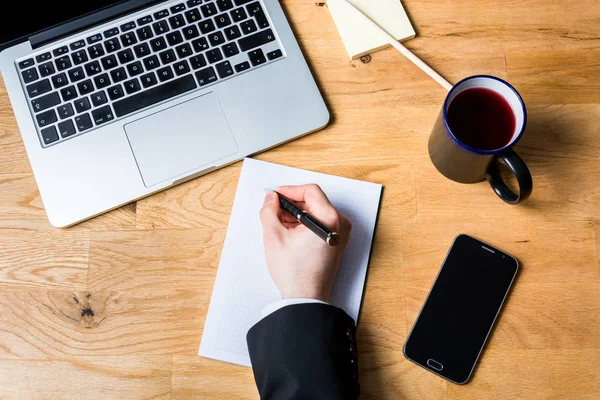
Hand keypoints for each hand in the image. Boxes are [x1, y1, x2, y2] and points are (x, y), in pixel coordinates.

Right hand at [259, 184, 351, 301]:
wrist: (306, 297)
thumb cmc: (296, 273)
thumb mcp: (274, 236)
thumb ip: (269, 210)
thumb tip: (271, 199)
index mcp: (329, 219)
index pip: (310, 191)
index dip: (290, 190)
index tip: (277, 196)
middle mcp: (340, 224)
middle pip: (314, 200)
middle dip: (292, 204)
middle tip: (275, 210)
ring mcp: (340, 234)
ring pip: (316, 212)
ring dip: (297, 214)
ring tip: (280, 224)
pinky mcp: (336, 241)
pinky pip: (320, 223)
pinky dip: (305, 223)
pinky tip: (290, 232)